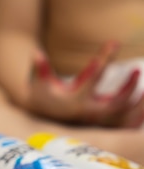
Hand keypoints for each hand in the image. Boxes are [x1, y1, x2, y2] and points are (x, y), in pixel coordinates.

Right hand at [26, 41, 143, 126]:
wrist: (42, 114)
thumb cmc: (42, 92)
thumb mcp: (39, 81)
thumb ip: (40, 68)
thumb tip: (35, 52)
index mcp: (74, 101)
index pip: (92, 78)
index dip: (103, 60)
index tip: (114, 43)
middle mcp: (88, 113)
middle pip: (116, 104)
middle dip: (129, 87)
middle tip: (136, 70)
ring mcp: (98, 121)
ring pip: (126, 116)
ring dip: (139, 103)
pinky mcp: (102, 124)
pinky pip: (126, 125)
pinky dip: (138, 116)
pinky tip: (143, 101)